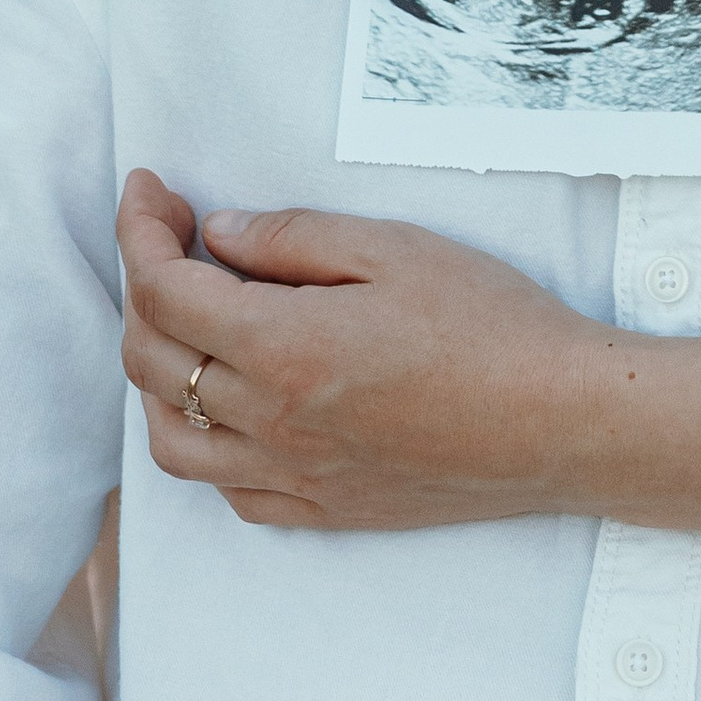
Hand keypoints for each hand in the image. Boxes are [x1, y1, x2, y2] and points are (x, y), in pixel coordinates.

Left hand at [117, 170, 608, 529]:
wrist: (560, 419)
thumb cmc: (492, 324)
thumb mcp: (396, 248)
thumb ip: (295, 238)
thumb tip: (219, 233)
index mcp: (285, 347)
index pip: (165, 291)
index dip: (140, 231)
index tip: (149, 190)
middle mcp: (272, 421)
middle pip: (151, 361)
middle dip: (141, 286)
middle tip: (171, 236)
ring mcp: (293, 475)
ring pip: (168, 440)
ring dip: (155, 375)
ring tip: (187, 325)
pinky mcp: (322, 510)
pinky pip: (226, 490)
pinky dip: (202, 444)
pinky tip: (232, 405)